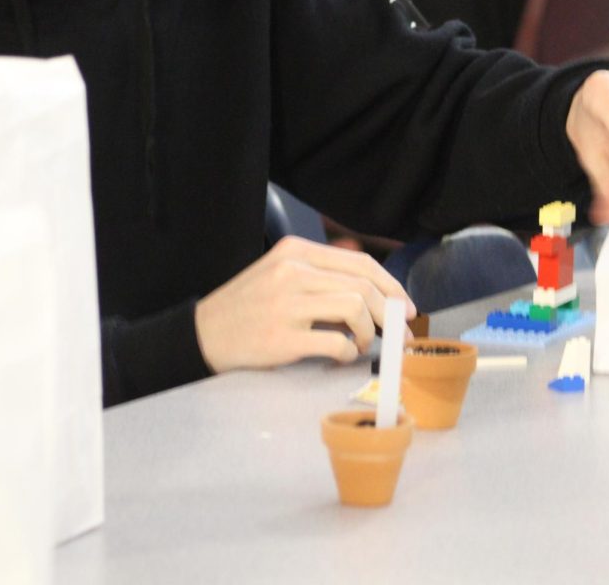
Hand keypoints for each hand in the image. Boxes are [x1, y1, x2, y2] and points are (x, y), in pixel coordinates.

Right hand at [194, 236, 416, 372]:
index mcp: (295, 251)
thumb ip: (320, 272)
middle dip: (390, 312)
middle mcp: (292, 271)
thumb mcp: (279, 272)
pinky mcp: (283, 338)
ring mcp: (286, 304)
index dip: (391, 285)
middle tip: (398, 332)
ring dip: (368, 333)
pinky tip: (340, 355)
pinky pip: (336, 343)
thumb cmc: (248, 306)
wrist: (203, 334)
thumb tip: (373, 284)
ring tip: (361, 343)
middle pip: (363, 285)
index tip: (405, 306)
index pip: (360, 262)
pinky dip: (348, 353)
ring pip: (355, 309)